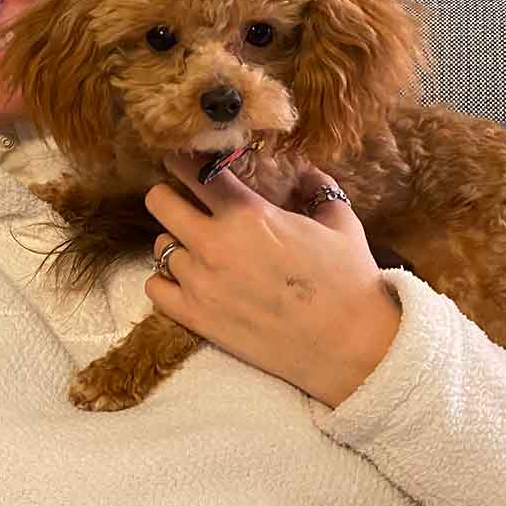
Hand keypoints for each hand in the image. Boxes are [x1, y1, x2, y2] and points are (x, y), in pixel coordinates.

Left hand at [142, 154, 400, 407]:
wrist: (350, 345)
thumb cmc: (350, 281)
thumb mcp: (340, 223)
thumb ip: (317, 189)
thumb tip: (305, 170)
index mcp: (249, 214)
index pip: (195, 172)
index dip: (183, 161)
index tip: (181, 160)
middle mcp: (215, 243)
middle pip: (159, 202)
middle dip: (167, 195)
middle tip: (181, 201)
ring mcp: (201, 282)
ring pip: (160, 246)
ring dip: (174, 241)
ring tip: (194, 247)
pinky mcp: (196, 317)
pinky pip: (154, 288)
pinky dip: (164, 281)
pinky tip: (184, 280)